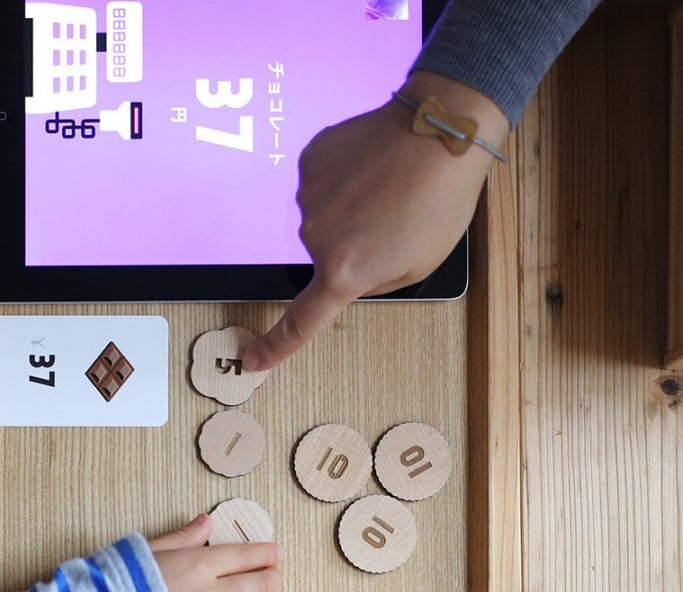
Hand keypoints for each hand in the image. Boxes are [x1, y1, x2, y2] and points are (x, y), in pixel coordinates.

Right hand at [149, 514, 282, 591]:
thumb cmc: (119, 584)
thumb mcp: (149, 549)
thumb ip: (184, 537)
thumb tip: (207, 522)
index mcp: (200, 566)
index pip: (248, 556)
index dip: (267, 553)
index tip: (278, 552)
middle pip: (261, 587)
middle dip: (272, 577)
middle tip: (273, 574)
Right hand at [243, 71, 509, 371]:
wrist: (441, 130)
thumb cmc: (441, 202)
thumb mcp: (417, 266)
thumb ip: (373, 280)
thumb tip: (348, 273)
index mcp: (345, 272)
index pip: (301, 321)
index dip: (275, 345)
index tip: (253, 359)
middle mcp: (316, 238)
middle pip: (325, 255)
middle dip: (353, 245)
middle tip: (393, 219)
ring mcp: (308, 197)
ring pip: (324, 216)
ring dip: (350, 208)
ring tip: (388, 187)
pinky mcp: (310, 162)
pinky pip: (321, 182)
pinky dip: (344, 178)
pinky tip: (373, 166)